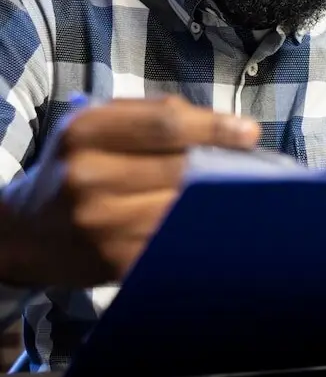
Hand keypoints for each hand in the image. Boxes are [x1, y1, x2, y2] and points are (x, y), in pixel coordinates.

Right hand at [0, 96, 260, 287]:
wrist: (24, 233)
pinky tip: (208, 224)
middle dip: (220, 168)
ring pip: (183, 208)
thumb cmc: (75, 167)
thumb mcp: (96, 127)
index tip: (249, 132)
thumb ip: (153, 115)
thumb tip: (224, 126)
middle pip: (181, 168)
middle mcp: (88, 177)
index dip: (215, 128)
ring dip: (215, 202)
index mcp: (85, 133)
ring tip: (230, 196)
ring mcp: (101, 224)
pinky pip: (175, 242)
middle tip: (244, 170)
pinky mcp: (114, 261)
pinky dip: (197, 232)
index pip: (165, 124)